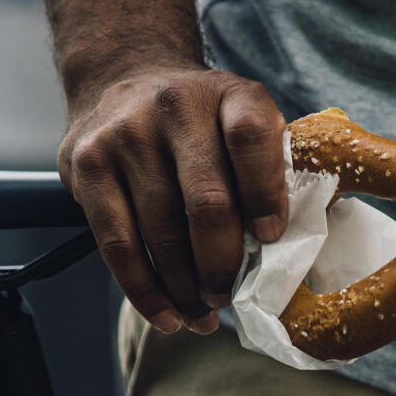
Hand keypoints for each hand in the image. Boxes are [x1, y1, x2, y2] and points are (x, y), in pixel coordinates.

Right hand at [59, 65, 288, 334]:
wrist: (123, 80)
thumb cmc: (202, 126)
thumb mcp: (243, 122)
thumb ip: (275, 169)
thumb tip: (308, 238)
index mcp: (230, 94)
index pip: (250, 138)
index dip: (265, 193)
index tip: (270, 238)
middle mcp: (176, 106)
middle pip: (206, 201)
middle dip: (222, 264)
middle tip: (227, 297)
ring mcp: (126, 134)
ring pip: (162, 231)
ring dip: (185, 288)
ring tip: (201, 315)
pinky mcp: (87, 164)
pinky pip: (117, 243)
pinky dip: (143, 290)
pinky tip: (165, 314)